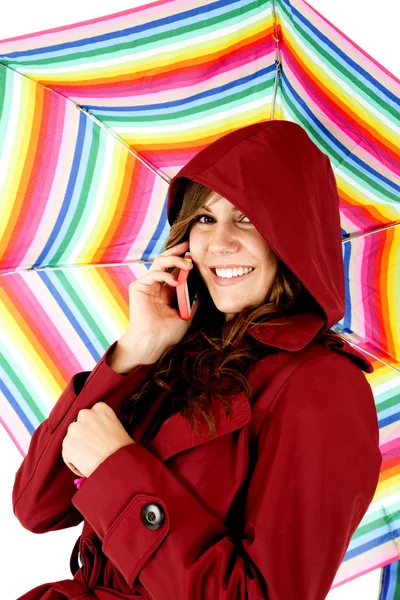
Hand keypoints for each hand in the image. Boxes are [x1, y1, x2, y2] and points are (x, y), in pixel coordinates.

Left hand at [62, 403, 134, 477]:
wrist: (117, 462)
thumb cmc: (123, 448)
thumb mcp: (118, 427)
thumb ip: (105, 424)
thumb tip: (98, 433)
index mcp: (100, 408)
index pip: (93, 415)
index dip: (94, 428)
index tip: (98, 437)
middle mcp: (85, 414)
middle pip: (80, 425)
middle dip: (84, 436)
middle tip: (93, 449)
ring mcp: (74, 429)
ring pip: (72, 440)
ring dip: (78, 449)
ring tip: (90, 461)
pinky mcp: (67, 444)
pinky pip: (67, 454)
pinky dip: (74, 462)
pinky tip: (84, 468)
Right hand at [123, 240, 199, 357]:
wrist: (153, 343)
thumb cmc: (167, 332)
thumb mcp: (186, 314)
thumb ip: (193, 300)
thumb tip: (202, 288)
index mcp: (166, 290)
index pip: (174, 269)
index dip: (183, 259)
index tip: (194, 252)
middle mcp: (156, 285)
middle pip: (165, 260)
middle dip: (177, 251)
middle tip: (188, 245)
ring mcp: (146, 285)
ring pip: (159, 262)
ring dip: (174, 260)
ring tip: (186, 264)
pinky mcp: (138, 287)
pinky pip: (153, 274)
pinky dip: (165, 275)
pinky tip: (176, 283)